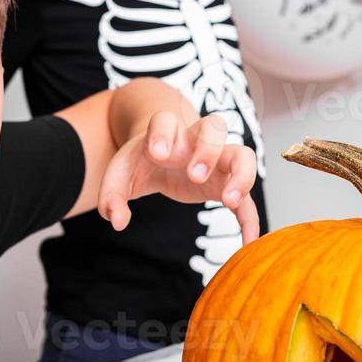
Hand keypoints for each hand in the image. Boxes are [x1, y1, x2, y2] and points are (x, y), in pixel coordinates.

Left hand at [97, 112, 259, 244]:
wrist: (159, 152)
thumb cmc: (140, 161)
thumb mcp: (119, 175)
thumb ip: (111, 196)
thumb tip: (117, 221)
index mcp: (164, 133)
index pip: (166, 121)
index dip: (163, 133)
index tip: (158, 154)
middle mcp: (195, 140)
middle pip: (214, 127)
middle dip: (207, 149)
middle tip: (194, 175)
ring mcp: (216, 160)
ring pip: (243, 154)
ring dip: (241, 175)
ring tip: (229, 201)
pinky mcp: (224, 183)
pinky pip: (246, 198)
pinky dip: (249, 218)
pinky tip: (248, 240)